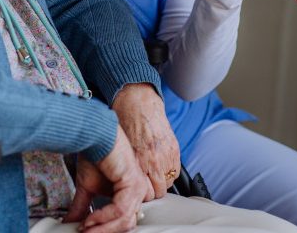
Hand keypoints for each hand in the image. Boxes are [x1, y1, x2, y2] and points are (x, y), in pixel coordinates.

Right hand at [63, 125, 149, 232]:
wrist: (94, 135)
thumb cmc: (94, 154)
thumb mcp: (87, 187)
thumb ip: (83, 207)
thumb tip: (70, 222)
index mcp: (130, 193)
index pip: (124, 220)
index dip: (105, 229)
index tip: (86, 232)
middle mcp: (138, 192)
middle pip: (126, 224)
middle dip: (104, 231)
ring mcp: (138, 188)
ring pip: (124, 220)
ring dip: (102, 228)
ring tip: (85, 229)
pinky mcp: (133, 183)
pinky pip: (120, 209)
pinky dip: (103, 217)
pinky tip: (90, 219)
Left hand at [112, 83, 180, 199]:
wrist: (137, 103)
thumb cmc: (124, 122)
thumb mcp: (120, 149)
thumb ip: (127, 168)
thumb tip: (128, 183)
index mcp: (138, 162)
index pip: (147, 194)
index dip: (142, 194)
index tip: (138, 191)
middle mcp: (154, 160)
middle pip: (159, 191)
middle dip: (153, 190)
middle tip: (146, 183)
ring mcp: (166, 155)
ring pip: (169, 183)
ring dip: (162, 181)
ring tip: (153, 173)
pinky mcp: (174, 148)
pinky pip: (176, 171)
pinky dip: (170, 171)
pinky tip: (161, 165)